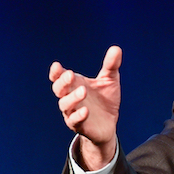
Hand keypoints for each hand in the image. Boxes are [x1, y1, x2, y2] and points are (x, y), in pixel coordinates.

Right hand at [49, 45, 121, 169]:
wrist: (109, 123)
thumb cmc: (105, 100)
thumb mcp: (110, 81)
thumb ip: (111, 66)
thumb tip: (117, 48)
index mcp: (74, 85)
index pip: (59, 78)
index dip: (56, 72)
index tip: (57, 66)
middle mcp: (70, 98)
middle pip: (59, 90)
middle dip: (62, 82)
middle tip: (71, 75)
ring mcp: (73, 112)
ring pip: (65, 105)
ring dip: (72, 98)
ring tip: (83, 91)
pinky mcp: (79, 126)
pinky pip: (75, 121)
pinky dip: (79, 115)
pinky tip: (86, 111)